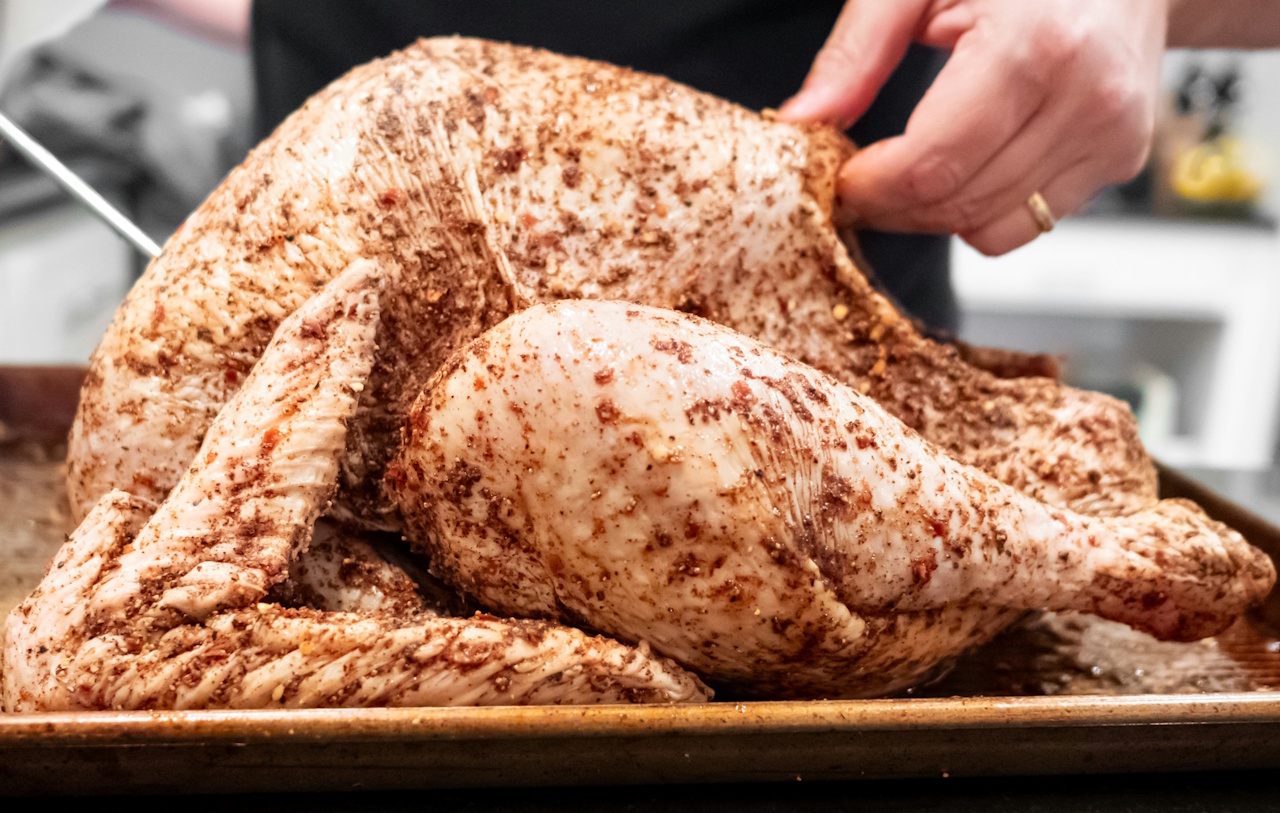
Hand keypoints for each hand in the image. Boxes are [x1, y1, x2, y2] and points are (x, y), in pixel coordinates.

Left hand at [779, 0, 1167, 254]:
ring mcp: (1111, 135)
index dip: (870, 187)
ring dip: (933, 214)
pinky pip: (1027, 224)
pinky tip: (969, 161)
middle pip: (955, 204)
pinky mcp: (1121, 159)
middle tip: (859, 180)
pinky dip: (983, 209)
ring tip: (911, 166)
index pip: (930, 165)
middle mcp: (1085, 99)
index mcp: (1034, 47)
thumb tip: (803, 120)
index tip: (838, 178)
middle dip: (891, 206)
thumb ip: (856, 51)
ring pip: (989, 228)